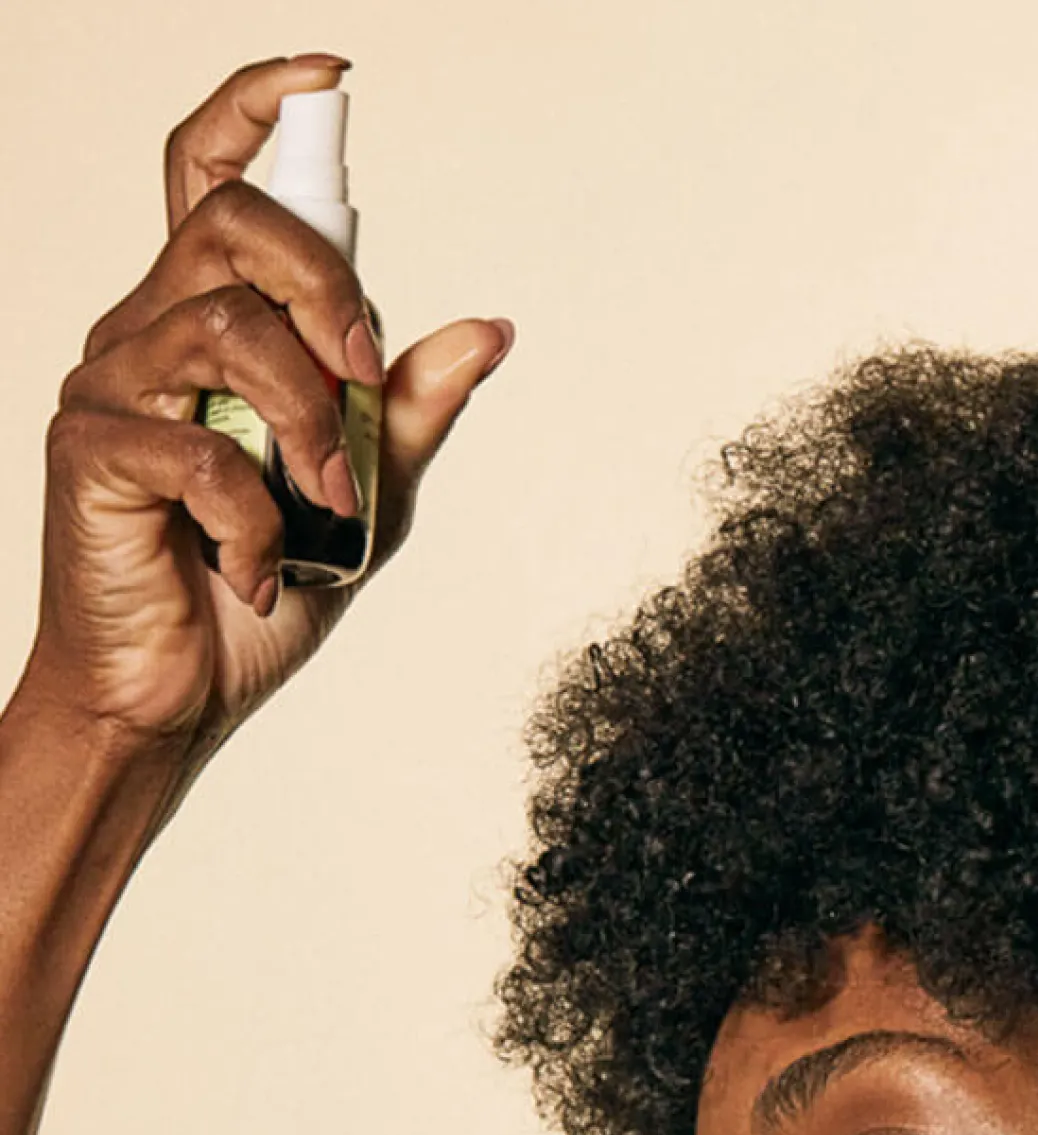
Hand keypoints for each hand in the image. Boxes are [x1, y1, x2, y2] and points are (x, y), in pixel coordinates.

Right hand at [16, 55, 511, 805]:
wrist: (177, 698)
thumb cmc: (256, 593)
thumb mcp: (366, 500)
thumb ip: (409, 413)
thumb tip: (489, 329)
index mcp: (209, 326)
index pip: (211, 175)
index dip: (258, 106)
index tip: (331, 75)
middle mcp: (148, 333)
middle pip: (229, 225)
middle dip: (326, 290)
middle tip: (369, 382)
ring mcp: (110, 388)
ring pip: (224, 329)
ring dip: (309, 420)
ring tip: (328, 501)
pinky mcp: (89, 455)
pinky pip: (197, 451)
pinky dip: (257, 519)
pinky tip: (265, 569)